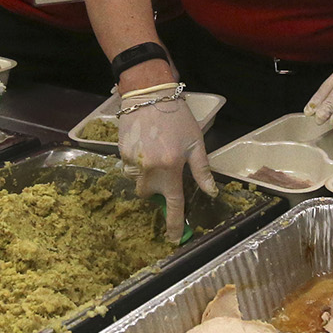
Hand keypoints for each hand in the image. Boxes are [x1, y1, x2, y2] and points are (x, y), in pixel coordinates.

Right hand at [118, 92, 214, 242]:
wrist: (149, 94)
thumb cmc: (177, 117)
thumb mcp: (195, 143)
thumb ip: (202, 171)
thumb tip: (212, 192)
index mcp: (172, 168)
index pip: (173, 203)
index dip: (174, 223)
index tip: (173, 238)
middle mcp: (150, 169)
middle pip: (149, 195)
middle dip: (155, 189)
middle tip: (164, 171)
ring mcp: (133, 162)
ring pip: (137, 181)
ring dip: (145, 175)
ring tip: (153, 153)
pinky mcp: (121, 153)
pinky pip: (128, 167)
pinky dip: (136, 162)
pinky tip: (143, 144)